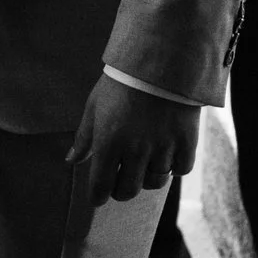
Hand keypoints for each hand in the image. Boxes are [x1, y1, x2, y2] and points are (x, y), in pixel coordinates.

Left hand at [65, 74, 201, 207]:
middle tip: (120, 182)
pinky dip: (173, 167)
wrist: (161, 60)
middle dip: (121, 190)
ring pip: (155, 182)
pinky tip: (166, 155)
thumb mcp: (95, 106)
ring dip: (147, 178)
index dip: (98, 196)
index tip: (98, 197)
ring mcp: (163, 147)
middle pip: (128, 190)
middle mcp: (136, 150)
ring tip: (143, 164)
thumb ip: (84, 137)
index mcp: (109, 142)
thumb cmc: (121, 83)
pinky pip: (180, 170)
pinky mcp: (186, 142)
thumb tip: (70, 161)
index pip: (100, 186)